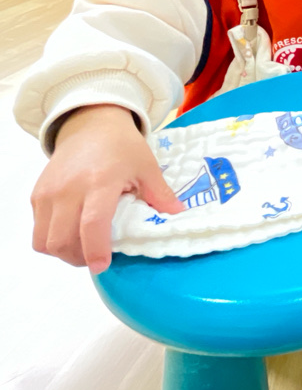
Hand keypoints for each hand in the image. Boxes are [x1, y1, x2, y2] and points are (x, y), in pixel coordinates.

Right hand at [31, 105, 182, 272]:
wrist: (90, 124)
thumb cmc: (122, 146)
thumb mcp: (147, 166)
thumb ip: (160, 194)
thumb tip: (177, 217)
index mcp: (100, 182)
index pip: (92, 223)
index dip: (96, 249)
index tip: (103, 265)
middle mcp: (68, 189)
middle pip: (62, 240)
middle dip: (79, 258)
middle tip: (98, 258)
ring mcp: (48, 193)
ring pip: (44, 241)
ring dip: (63, 252)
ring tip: (84, 248)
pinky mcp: (37, 195)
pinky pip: (38, 230)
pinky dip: (53, 239)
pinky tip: (73, 231)